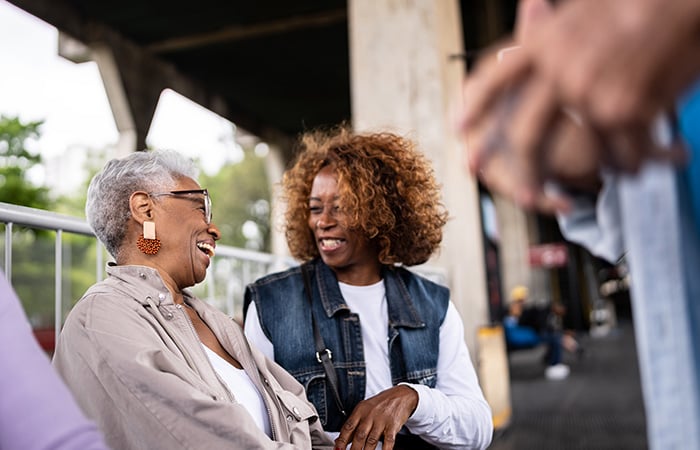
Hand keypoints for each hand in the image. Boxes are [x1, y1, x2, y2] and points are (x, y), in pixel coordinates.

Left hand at [333, 385, 417, 449]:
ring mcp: (381, 420)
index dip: (341, 440)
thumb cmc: (381, 404)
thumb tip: (339, 440)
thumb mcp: (365, 410)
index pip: (348, 427)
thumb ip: (353, 425)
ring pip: (371, 440)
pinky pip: (388, 441)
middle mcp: (370, 415)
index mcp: (360, 410)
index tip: (338, 449)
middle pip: (359, 435)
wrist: (401, 395)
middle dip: (353, 449)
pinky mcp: (393, 425)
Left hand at [456, 0, 693, 212]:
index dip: (474, 105)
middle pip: (526, 136)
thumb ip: (551, 27)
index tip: (458, 127)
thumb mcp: (581, 10)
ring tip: (620, 172)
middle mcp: (556, 71)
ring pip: (585, 154)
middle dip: (526, 174)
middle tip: (526, 194)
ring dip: (603, 171)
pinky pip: (624, 154)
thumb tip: (532, 13)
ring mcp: (588, 95)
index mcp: (542, 42)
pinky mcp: (623, 112)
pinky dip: (635, 162)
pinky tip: (649, 161)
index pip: (494, 78)